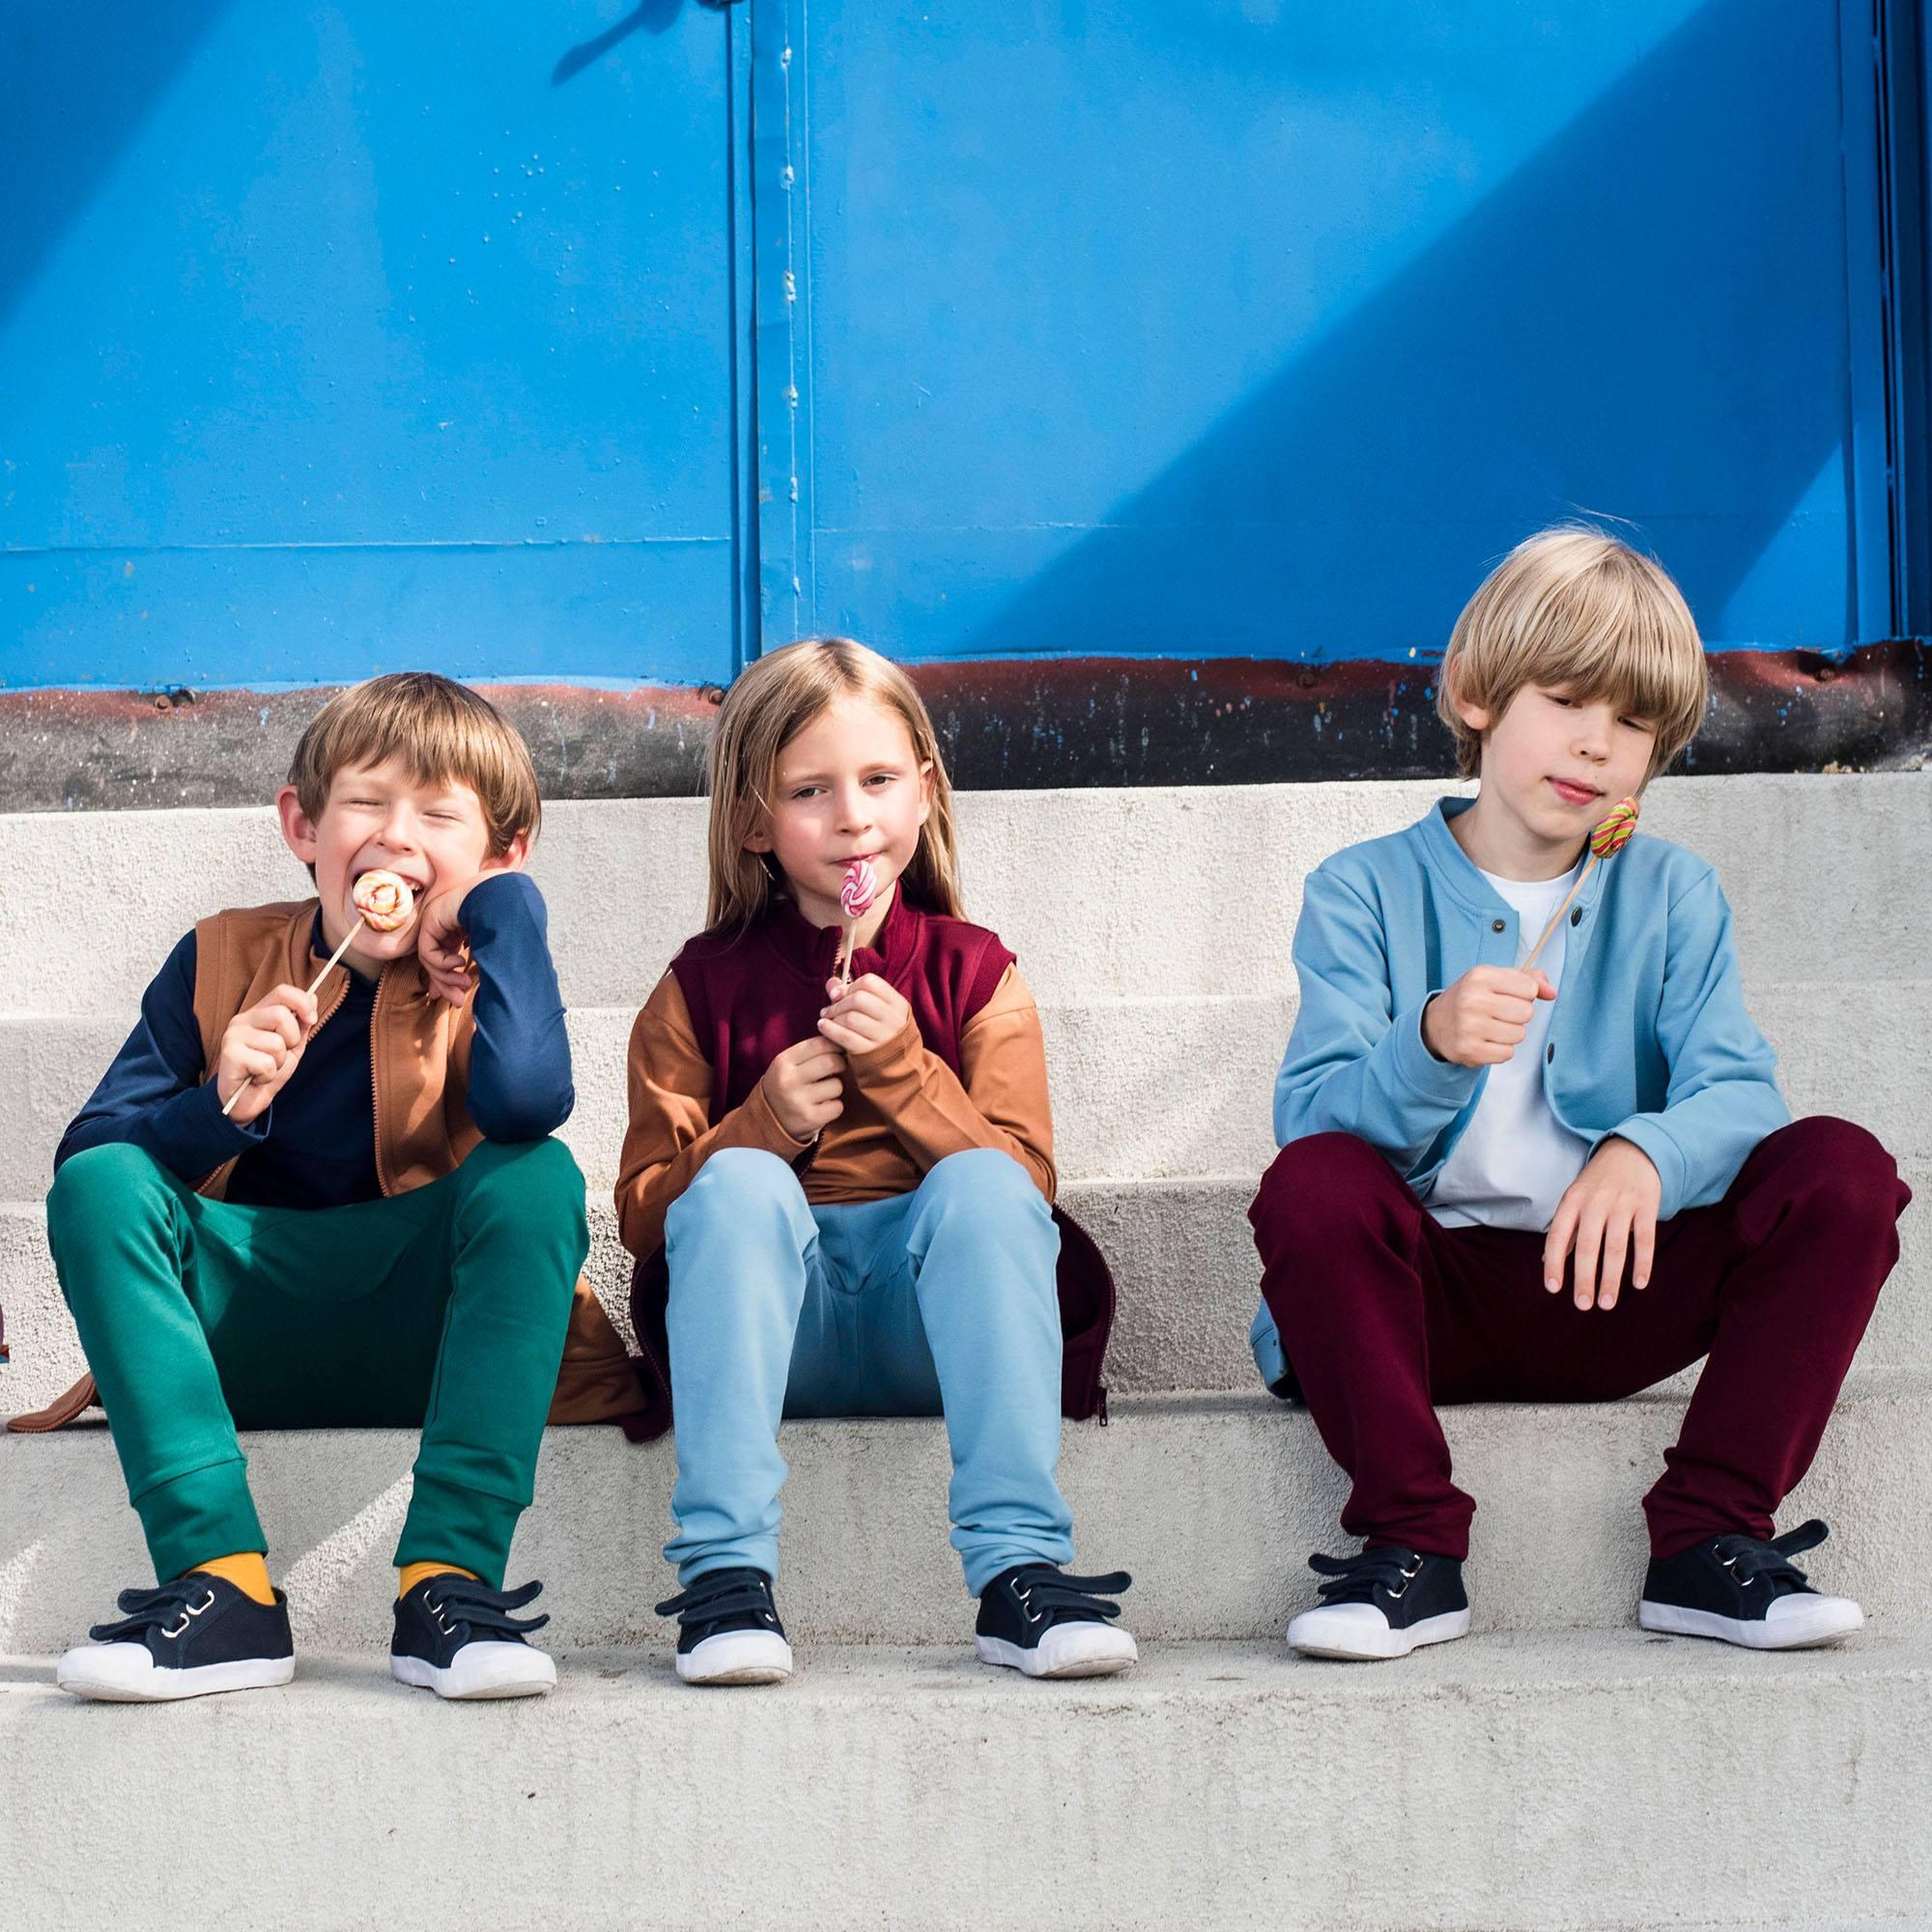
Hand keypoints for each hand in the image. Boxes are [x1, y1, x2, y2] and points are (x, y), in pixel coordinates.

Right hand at [215, 983, 318, 1123]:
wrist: (247, 1100)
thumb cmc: (268, 1070)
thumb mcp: (291, 1045)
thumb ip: (301, 1023)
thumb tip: (313, 997)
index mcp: (258, 1014)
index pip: (282, 992)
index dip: (302, 1002)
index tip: (312, 1019)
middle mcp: (242, 1020)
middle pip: (281, 1015)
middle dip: (291, 1040)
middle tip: (281, 1055)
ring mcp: (233, 1036)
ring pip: (276, 1043)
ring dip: (279, 1062)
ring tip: (266, 1068)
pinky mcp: (230, 1055)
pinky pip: (266, 1063)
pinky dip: (268, 1075)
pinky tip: (256, 1077)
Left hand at [416, 858, 521, 1006]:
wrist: (503, 900)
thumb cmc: (504, 923)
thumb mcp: (488, 949)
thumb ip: (476, 964)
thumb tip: (468, 986)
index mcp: (457, 929)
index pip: (444, 957)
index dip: (447, 979)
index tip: (456, 998)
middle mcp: (443, 926)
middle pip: (435, 962)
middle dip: (446, 984)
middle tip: (457, 1002)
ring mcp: (435, 923)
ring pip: (431, 960)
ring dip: (447, 977)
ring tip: (465, 983)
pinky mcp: (430, 923)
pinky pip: (428, 952)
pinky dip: (443, 963)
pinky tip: (460, 962)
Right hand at [759, 1037, 846, 1140]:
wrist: (768, 1120)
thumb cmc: (786, 1085)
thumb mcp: (788, 1065)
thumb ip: (810, 1051)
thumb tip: (841, 1040)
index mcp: (783, 1062)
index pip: (819, 1044)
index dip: (835, 1045)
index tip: (840, 1049)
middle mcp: (788, 1080)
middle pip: (831, 1062)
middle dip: (841, 1063)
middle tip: (839, 1067)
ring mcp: (798, 1101)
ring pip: (837, 1085)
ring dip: (836, 1087)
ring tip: (824, 1091)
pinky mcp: (809, 1118)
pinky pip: (837, 1106)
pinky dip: (834, 1106)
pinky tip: (823, 1107)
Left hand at [818, 973, 913, 1055]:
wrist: (898, 1066)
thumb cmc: (884, 1033)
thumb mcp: (879, 1012)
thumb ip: (855, 993)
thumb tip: (831, 983)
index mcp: (898, 1004)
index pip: (870, 983)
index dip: (851, 986)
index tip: (840, 994)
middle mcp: (894, 1019)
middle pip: (859, 999)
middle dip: (839, 1002)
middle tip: (830, 1009)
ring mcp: (883, 1038)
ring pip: (850, 1018)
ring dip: (834, 1017)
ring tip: (828, 1019)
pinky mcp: (870, 1053)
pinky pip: (845, 1037)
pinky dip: (830, 1029)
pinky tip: (823, 1026)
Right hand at [1422, 965, 1555, 1065]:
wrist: (1436, 1024)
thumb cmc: (1472, 999)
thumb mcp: (1495, 980)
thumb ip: (1529, 980)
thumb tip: (1552, 993)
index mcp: (1480, 976)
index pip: (1529, 988)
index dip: (1524, 995)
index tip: (1507, 996)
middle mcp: (1472, 999)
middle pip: (1527, 1012)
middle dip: (1518, 1016)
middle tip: (1499, 1014)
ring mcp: (1469, 1026)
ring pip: (1519, 1034)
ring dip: (1510, 1034)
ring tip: (1491, 1028)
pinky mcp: (1469, 1050)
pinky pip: (1507, 1053)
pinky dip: (1501, 1050)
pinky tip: (1486, 1041)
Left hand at [1543, 1137, 1661, 1310]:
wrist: (1632, 1151)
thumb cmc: (1598, 1183)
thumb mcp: (1575, 1199)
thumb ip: (1566, 1231)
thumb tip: (1546, 1264)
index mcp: (1571, 1201)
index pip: (1558, 1235)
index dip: (1555, 1262)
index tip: (1553, 1288)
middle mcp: (1595, 1202)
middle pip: (1588, 1245)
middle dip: (1585, 1278)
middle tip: (1583, 1305)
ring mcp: (1622, 1203)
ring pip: (1615, 1246)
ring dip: (1612, 1277)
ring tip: (1607, 1303)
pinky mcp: (1647, 1205)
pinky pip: (1644, 1238)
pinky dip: (1642, 1262)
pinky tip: (1639, 1283)